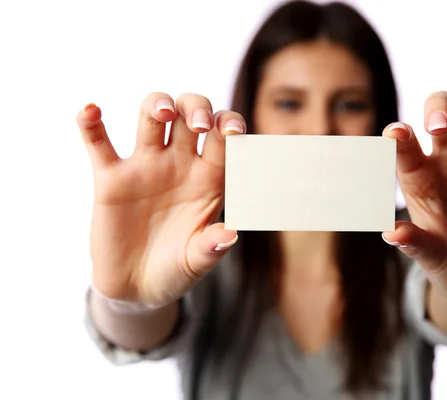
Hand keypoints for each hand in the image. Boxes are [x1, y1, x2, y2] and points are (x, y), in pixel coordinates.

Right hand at [77, 93, 245, 306]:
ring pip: (150, 117)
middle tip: (199, 126)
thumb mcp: (197, 262)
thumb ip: (212, 247)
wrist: (137, 289)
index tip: (233, 132)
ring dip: (157, 104)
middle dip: (197, 108)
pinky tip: (90, 110)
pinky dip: (90, 124)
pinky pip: (98, 143)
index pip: (223, 138)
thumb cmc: (176, 270)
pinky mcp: (111, 179)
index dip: (230, 125)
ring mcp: (145, 168)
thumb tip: (231, 234)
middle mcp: (179, 165)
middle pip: (190, 114)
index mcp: (208, 179)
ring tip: (162, 114)